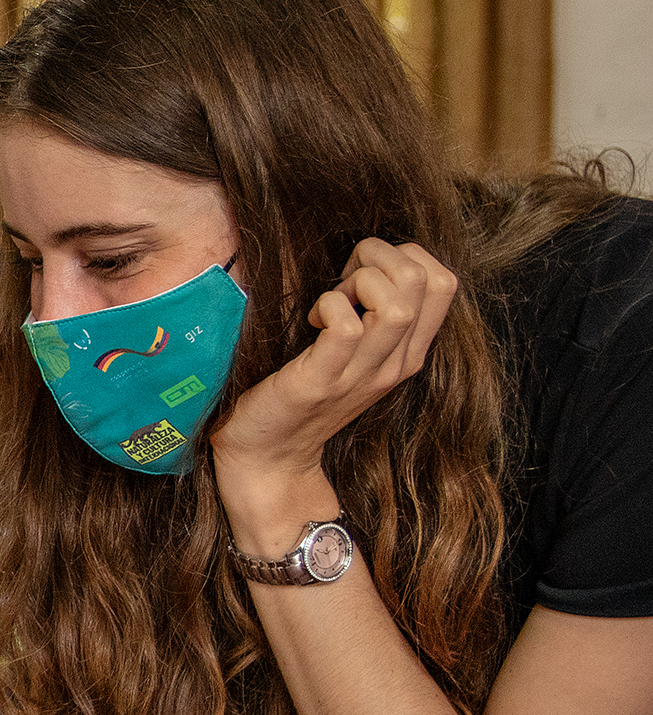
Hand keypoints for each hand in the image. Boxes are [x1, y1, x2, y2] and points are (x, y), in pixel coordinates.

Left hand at [209, 238, 457, 549]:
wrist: (270, 457)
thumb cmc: (306, 392)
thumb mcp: (357, 353)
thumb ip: (375, 314)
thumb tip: (373, 261)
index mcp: (408, 352)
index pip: (444, 281)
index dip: (404, 257)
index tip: (363, 274)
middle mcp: (395, 363)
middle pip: (425, 281)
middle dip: (380, 258)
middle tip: (343, 282)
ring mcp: (361, 375)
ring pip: (396, 304)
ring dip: (358, 282)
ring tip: (333, 301)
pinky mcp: (321, 381)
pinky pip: (346, 327)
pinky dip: (329, 306)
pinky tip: (311, 320)